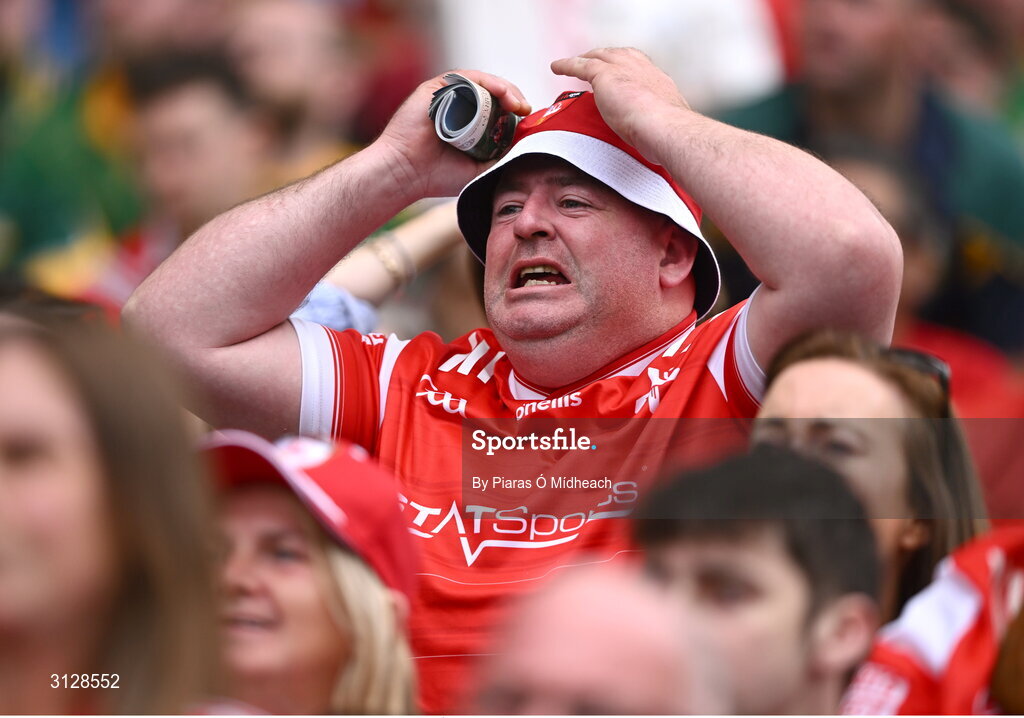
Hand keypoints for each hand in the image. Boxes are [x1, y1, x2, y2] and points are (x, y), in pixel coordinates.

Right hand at [373, 70, 530, 200]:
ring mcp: (446, 96)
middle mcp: (457, 106)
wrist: (405, 174)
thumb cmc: (436, 176)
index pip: (496, 108)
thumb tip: (525, 145)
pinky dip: (487, 82)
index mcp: (466, 123)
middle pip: (492, 92)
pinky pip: (466, 78)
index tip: (528, 120)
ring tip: (517, 104)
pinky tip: (501, 94)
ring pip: (482, 82)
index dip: (515, 110)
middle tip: (526, 110)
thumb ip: (500, 158)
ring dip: (504, 88)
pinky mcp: (436, 89)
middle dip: (513, 97)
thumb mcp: (479, 169)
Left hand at [551, 48, 689, 162]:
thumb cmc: (667, 135)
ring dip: (583, 60)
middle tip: (592, 63)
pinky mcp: (604, 74)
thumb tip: (650, 144)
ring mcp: (623, 69)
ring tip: (571, 64)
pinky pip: (580, 66)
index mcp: (658, 81)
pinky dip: (567, 65)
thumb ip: (654, 127)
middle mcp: (642, 69)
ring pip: (598, 58)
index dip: (627, 67)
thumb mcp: (663, 126)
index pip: (640, 67)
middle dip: (605, 58)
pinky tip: (555, 67)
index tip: (621, 72)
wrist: (664, 127)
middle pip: (618, 56)